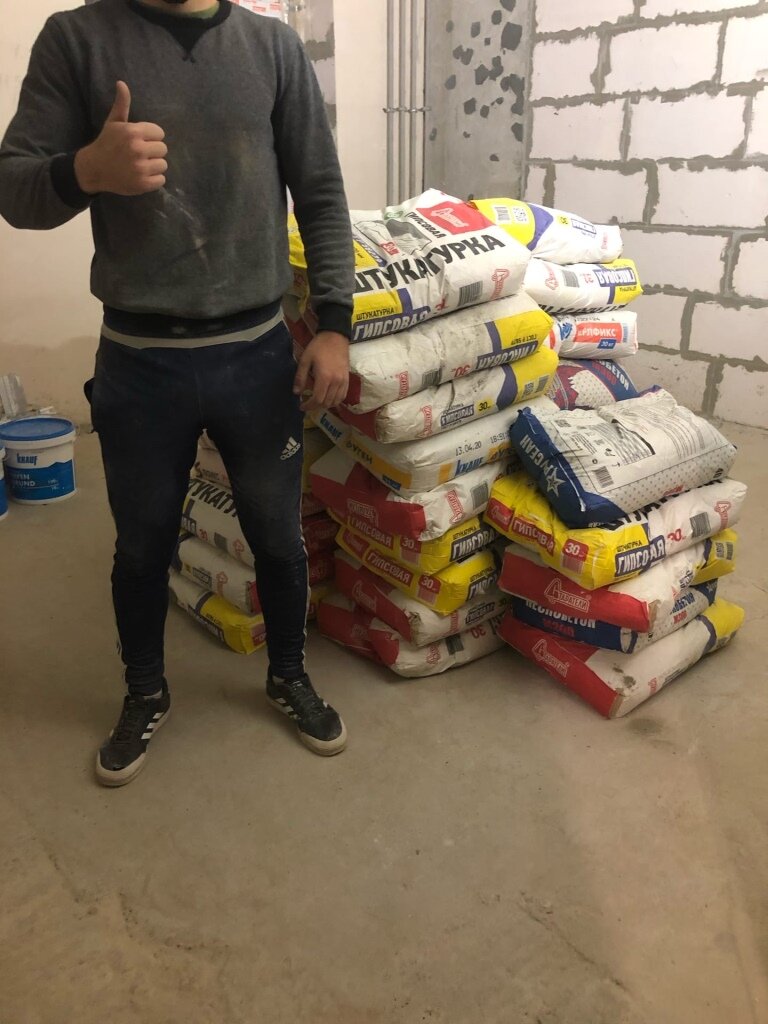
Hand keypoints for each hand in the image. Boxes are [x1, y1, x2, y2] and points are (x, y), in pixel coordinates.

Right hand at [74, 81, 167, 196]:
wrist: (93, 169)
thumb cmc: (106, 143)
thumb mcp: (113, 122)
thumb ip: (122, 104)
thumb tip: (121, 83)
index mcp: (133, 132)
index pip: (159, 133)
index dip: (151, 137)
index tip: (141, 141)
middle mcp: (137, 149)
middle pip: (163, 149)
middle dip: (153, 151)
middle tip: (140, 154)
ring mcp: (140, 168)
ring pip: (163, 164)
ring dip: (154, 166)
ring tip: (141, 165)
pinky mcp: (143, 184)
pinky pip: (161, 180)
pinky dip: (154, 179)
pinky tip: (142, 175)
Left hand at [293, 331, 349, 411]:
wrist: (336, 336)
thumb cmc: (318, 346)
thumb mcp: (305, 359)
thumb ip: (300, 377)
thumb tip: (296, 393)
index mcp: (324, 377)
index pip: (317, 399)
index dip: (309, 406)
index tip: (301, 406)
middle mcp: (335, 382)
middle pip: (326, 402)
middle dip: (315, 406)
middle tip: (307, 404)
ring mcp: (343, 381)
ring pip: (335, 401)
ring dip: (325, 405)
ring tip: (317, 402)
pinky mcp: (347, 379)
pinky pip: (343, 396)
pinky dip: (335, 401)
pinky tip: (328, 398)